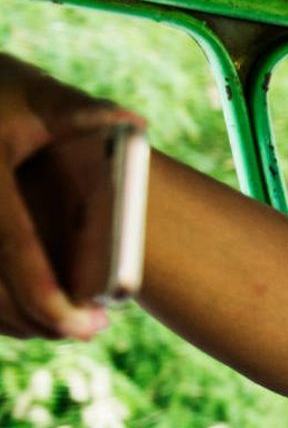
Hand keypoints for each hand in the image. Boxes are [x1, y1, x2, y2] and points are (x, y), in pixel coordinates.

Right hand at [0, 55, 141, 340]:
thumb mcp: (33, 98)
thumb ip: (78, 113)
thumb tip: (134, 122)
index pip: (15, 250)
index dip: (50, 297)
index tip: (91, 324)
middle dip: (45, 320)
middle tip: (93, 329)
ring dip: (22, 321)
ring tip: (69, 324)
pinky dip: (3, 311)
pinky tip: (37, 314)